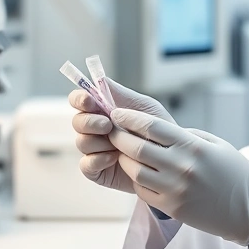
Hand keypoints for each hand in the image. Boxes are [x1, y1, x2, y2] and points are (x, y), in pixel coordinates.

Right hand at [70, 79, 175, 193]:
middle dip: (89, 121)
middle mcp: (95, 130)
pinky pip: (86, 164)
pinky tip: (113, 158)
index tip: (89, 101)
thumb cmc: (159, 130)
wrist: (170, 157)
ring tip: (118, 143)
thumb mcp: (144, 107)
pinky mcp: (97, 170)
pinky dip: (97, 160)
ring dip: (97, 141)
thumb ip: (121, 93)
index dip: (79, 99)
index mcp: (103, 111)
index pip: (80, 101)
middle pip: (77, 122)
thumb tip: (100, 79)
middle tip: (107, 124)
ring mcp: (95, 150)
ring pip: (81, 142)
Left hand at [108, 108, 248, 244]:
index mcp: (192, 146)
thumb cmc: (235, 174)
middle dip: (119, 137)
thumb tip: (158, 130)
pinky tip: (137, 173)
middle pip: (136, 147)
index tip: (117, 114)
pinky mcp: (172, 208)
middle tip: (110, 131)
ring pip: (134, 170)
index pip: (151, 127)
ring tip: (121, 152)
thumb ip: (187, 136)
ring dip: (123, 159)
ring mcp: (175, 189)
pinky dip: (136, 180)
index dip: (129, 118)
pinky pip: (142, 191)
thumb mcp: (216, 144)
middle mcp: (181, 166)